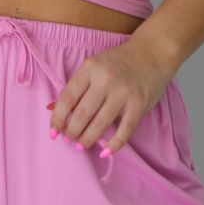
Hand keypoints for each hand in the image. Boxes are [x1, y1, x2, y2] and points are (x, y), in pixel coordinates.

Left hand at [46, 32, 177, 154]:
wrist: (153, 53)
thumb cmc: (118, 62)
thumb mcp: (93, 66)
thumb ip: (75, 87)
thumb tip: (51, 108)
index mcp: (90, 68)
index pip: (67, 98)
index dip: (57, 119)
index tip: (53, 132)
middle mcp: (105, 79)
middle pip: (81, 114)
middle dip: (72, 132)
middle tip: (70, 139)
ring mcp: (123, 92)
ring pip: (100, 124)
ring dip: (87, 139)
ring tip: (82, 145)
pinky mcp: (139, 104)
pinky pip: (124, 130)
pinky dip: (113, 144)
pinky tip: (105, 151)